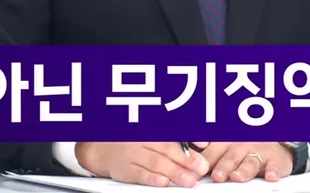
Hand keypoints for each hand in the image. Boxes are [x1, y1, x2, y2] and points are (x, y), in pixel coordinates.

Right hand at [75, 142, 208, 187]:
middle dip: (186, 159)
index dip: (189, 137)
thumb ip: (176, 138)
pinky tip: (164, 182)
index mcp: (151, 127)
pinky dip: (152, 178)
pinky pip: (139, 174)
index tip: (205, 143)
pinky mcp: (125, 169)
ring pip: (156, 163)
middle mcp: (142, 139)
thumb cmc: (136, 140)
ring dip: (174, 172)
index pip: (172, 132)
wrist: (103, 149)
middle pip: (166, 149)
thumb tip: (204, 142)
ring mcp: (132, 154)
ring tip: (190, 180)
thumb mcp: (153, 133)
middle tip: (201, 168)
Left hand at [196, 142, 293, 182]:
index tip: (196, 174)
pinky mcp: (275, 160)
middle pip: (230, 158)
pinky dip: (273, 171)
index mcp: (224, 145)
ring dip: (244, 170)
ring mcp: (258, 153)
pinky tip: (270, 176)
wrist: (273, 144)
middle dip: (223, 167)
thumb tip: (190, 173)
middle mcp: (241, 147)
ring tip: (237, 177)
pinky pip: (274, 166)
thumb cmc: (242, 149)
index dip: (204, 164)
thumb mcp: (225, 150)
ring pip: (250, 162)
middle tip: (217, 177)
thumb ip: (210, 159)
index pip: (212, 155)